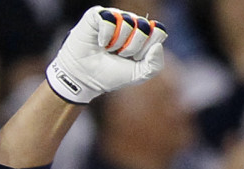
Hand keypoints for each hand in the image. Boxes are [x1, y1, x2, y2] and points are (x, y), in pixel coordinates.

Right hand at [46, 5, 166, 103]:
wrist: (85, 78)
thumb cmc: (110, 74)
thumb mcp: (138, 74)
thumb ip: (155, 65)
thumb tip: (157, 46)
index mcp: (142, 34)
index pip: (158, 31)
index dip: (147, 47)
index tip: (135, 58)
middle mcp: (130, 22)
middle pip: (145, 26)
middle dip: (132, 47)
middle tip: (120, 55)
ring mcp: (114, 17)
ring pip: (128, 22)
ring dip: (117, 43)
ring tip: (108, 50)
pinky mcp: (97, 15)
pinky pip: (110, 19)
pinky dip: (105, 36)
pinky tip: (99, 44)